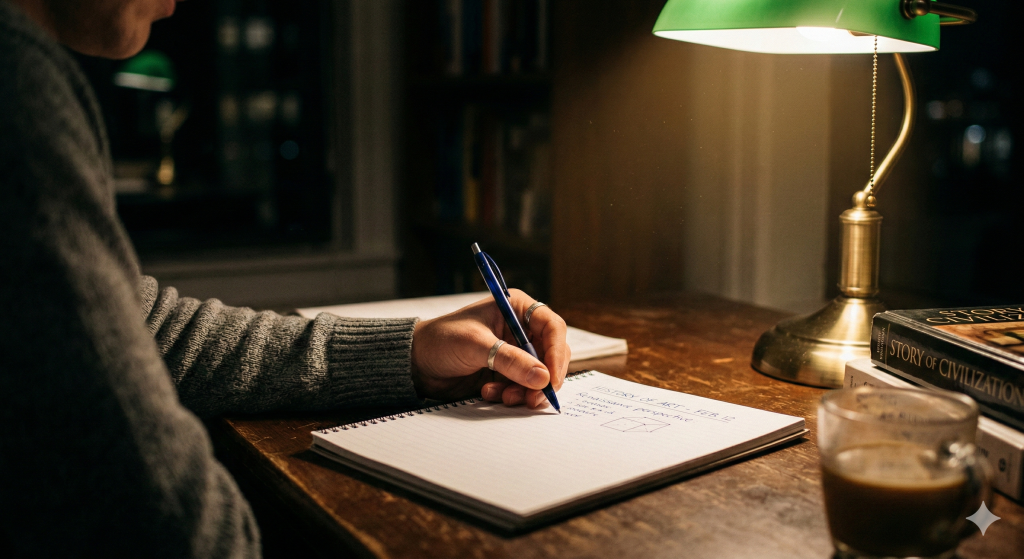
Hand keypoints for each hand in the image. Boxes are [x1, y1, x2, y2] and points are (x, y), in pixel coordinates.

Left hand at [410, 290, 570, 407]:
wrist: (417, 363)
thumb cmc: (441, 340)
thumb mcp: (476, 346)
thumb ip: (510, 361)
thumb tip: (542, 377)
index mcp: (516, 307)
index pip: (552, 327)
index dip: (556, 353)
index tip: (551, 378)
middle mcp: (520, 328)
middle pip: (550, 354)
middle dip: (543, 378)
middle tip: (533, 398)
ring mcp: (515, 351)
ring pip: (539, 374)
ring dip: (525, 390)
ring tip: (503, 397)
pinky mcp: (507, 372)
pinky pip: (523, 386)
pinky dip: (512, 394)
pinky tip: (490, 393)